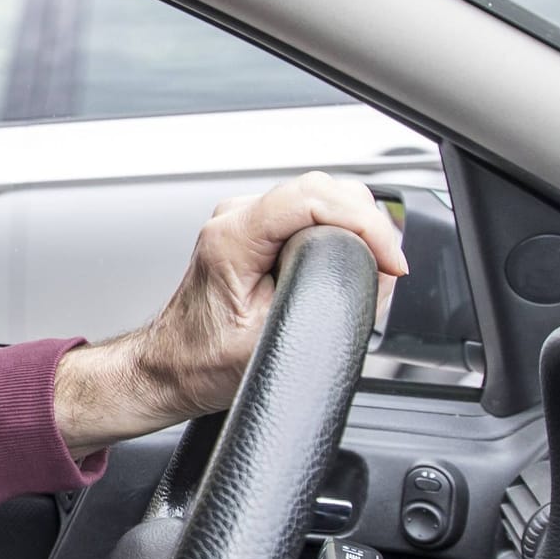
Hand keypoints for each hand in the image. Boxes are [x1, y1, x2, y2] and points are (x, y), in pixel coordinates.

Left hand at [55, 172, 406, 456]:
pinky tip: (350, 260)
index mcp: (232, 239)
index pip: (314, 199)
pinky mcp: (254, 231)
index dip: (366, 225)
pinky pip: (309, 213)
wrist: (168, 368)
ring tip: (375, 265)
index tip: (391, 261)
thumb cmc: (202, 363)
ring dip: (356, 227)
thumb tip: (376, 276)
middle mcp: (234, 219)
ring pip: (320, 197)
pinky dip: (339, 232)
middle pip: (323, 190)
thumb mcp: (271, 342)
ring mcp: (243, 220)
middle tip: (389, 268)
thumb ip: (324, 304)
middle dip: (368, 225)